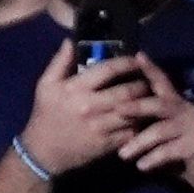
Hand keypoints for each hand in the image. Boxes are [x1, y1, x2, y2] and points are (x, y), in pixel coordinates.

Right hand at [25, 46, 159, 171]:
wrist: (43, 152)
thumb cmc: (46, 114)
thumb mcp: (46, 85)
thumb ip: (60, 61)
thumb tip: (71, 40)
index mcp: (75, 89)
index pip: (108, 70)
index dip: (126, 62)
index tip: (136, 59)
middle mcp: (89, 107)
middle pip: (126, 92)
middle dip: (142, 84)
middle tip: (148, 79)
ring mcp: (99, 127)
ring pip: (133, 112)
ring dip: (145, 103)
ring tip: (151, 95)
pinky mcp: (106, 144)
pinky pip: (131, 131)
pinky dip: (140, 123)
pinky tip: (143, 116)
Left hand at [115, 55, 193, 191]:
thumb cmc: (180, 151)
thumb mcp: (163, 134)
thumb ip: (147, 123)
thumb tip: (117, 115)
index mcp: (176, 104)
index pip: (163, 82)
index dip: (151, 69)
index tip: (138, 55)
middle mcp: (186, 110)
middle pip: (159, 104)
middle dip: (137, 106)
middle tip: (118, 110)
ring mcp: (193, 127)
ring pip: (160, 130)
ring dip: (139, 143)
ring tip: (122, 155)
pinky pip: (168, 151)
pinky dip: (152, 159)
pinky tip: (141, 166)